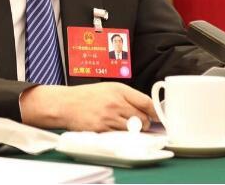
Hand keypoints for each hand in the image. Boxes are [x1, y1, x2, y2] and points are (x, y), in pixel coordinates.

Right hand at [20, 82, 156, 131]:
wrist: (66, 104)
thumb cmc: (86, 96)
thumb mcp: (108, 88)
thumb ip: (127, 96)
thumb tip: (146, 108)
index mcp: (119, 90)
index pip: (146, 102)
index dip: (155, 111)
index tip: (158, 116)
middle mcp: (116, 103)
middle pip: (142, 118)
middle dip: (143, 123)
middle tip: (139, 123)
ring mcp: (109, 117)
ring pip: (133, 129)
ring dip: (133, 130)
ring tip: (125, 126)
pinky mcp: (102, 129)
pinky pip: (120, 136)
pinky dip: (121, 135)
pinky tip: (115, 130)